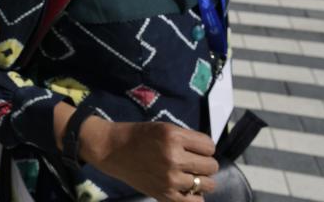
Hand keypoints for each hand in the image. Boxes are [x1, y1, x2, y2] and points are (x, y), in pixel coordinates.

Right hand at [85, 119, 218, 201]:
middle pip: (211, 166)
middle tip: (191, 162)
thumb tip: (209, 155)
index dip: (204, 147)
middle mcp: (173, 157)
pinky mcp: (164, 194)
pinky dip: (195, 196)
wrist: (112, 150)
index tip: (195, 148)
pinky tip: (187, 189)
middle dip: (204, 163)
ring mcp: (170, 178)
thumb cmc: (139, 136)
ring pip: (207, 184)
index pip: (209, 146)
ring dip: (201, 180)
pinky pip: (195, 201)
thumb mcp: (164, 128)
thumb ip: (187, 139)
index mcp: (173, 136)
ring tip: (189, 175)